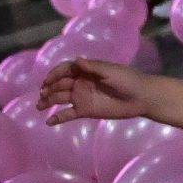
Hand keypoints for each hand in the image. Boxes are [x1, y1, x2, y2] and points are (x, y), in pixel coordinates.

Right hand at [39, 60, 153, 121]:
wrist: (142, 98)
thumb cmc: (128, 81)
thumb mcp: (111, 72)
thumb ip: (93, 68)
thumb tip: (77, 60)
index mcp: (87, 71)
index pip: (65, 70)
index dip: (54, 74)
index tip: (47, 81)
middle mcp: (81, 83)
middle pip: (60, 84)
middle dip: (49, 88)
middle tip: (42, 94)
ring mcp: (82, 97)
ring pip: (60, 98)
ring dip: (48, 101)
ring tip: (40, 106)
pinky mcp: (85, 110)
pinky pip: (68, 114)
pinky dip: (58, 117)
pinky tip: (49, 122)